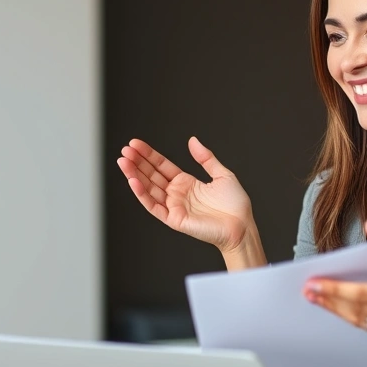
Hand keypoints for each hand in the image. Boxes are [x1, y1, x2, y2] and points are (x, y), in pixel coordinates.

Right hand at [116, 137, 255, 254]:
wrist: (242, 226)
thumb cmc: (235, 205)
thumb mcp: (222, 174)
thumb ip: (206, 158)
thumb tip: (193, 140)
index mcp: (187, 183)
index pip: (162, 166)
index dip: (149, 155)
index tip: (136, 144)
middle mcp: (177, 194)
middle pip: (151, 175)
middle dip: (137, 162)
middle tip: (125, 150)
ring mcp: (173, 206)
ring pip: (148, 188)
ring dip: (134, 175)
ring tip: (123, 161)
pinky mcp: (173, 219)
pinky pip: (153, 205)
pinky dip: (142, 194)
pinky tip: (133, 180)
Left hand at [303, 220, 366, 344]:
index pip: (362, 293)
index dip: (336, 289)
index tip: (316, 283)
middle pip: (355, 309)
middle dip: (329, 299)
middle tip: (308, 291)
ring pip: (358, 321)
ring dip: (334, 310)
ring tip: (316, 299)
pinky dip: (350, 317)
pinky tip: (336, 308)